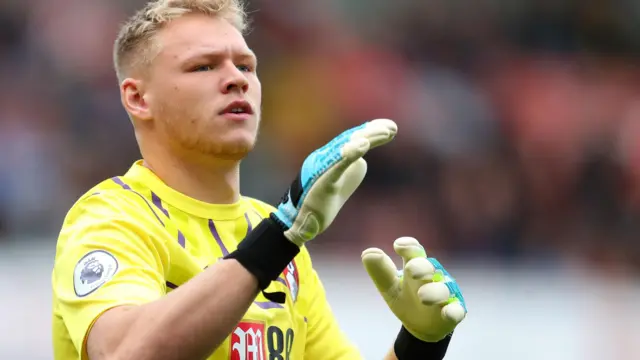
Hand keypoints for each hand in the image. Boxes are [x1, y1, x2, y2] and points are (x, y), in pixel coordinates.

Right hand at [273, 119, 396, 245]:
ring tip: (385, 132)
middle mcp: (325, 157)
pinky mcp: (322, 182)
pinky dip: (350, 154)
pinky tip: (363, 145)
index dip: (371, 131)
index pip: (352, 139)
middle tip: (392, 128)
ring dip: (366, 138)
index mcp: (331, 157)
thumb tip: (362, 160)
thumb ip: (352, 168)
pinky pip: (336, 166)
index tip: (392, 127)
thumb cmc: (322, 201)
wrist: (303, 222)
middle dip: (373, 132)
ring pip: (345, 147)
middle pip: (350, 139)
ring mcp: (322, 168)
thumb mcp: (343, 181)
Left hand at [362, 237, 466, 341]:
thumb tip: (367, 253)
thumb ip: (380, 271)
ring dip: (434, 291)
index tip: (398, 246)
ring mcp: (445, 293)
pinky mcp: (454, 311)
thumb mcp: (389, 287)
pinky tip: (448, 312)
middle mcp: (433, 276)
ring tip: (422, 296)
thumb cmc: (405, 298)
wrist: (420, 325)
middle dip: (422, 267)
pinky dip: (453, 311)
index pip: (413, 251)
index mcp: (414, 265)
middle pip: (429, 267)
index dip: (408, 246)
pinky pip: (456, 310)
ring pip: (443, 289)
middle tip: (411, 270)